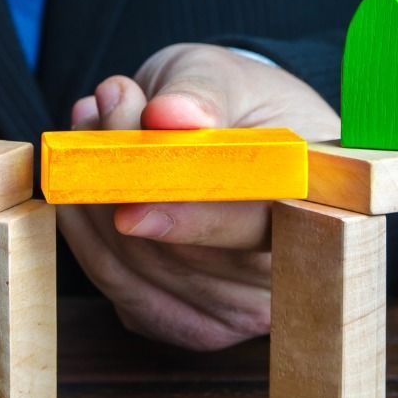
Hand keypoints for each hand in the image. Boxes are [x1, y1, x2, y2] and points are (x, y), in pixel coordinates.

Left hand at [56, 43, 339, 350]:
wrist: (230, 129)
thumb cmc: (237, 101)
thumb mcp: (225, 74)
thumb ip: (202, 92)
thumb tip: (170, 114)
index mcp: (313, 208)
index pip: (254, 229)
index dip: (192, 222)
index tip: (129, 206)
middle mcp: (280, 273)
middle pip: (182, 257)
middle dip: (121, 184)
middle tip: (102, 104)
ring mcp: (234, 309)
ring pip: (137, 273)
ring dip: (91, 201)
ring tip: (90, 125)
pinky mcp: (186, 322)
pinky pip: (117, 288)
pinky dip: (85, 232)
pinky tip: (87, 179)